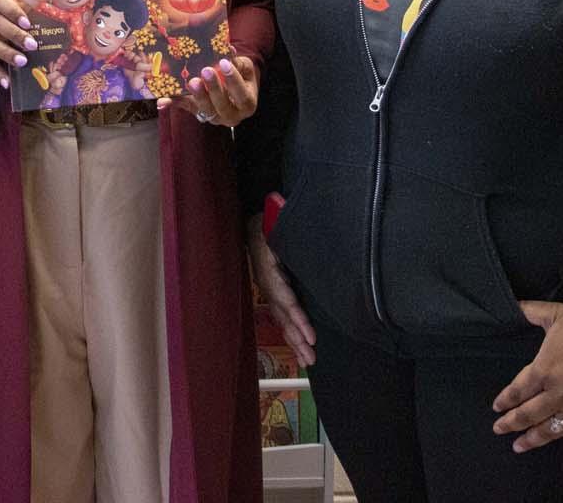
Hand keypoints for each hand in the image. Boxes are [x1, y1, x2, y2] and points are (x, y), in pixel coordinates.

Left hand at [165, 56, 258, 127]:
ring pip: (205, 111)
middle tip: (205, 70)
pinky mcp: (197, 113)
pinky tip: (162, 101)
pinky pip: (185, 108)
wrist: (235, 90)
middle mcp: (232, 115)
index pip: (242, 95)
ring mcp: (214, 117)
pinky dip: (174, 104)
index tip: (223, 62)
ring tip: (191, 81)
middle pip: (223, 106)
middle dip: (214, 88)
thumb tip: (228, 49)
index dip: (234, 80)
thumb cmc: (241, 76)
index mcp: (247, 104)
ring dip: (197, 96)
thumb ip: (237, 62)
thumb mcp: (244, 68)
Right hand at [246, 216, 314, 367]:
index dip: (297, 317)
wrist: (252, 226)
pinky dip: (292, 334)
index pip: (284, 297)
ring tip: (308, 361)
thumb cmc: (265, 221)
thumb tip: (276, 200)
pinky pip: (283, 318)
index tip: (310, 335)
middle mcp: (267, 284)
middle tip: (311, 358)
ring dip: (295, 342)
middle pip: (282, 316)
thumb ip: (276, 213)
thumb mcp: (270, 217)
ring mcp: (270, 291)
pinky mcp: (274, 294)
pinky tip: (301, 350)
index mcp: (267, 268)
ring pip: (282, 320)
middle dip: (296, 338)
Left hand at [491, 302, 562, 453]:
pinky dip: (556, 434)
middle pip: (528, 414)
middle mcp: (556, 392)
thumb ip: (529, 311)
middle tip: (498, 429)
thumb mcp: (552, 313)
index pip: (518, 391)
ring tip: (518, 446)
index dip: (505, 401)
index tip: (497, 407)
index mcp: (543, 370)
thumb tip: (513, 304)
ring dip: (532, 438)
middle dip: (511, 423)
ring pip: (548, 428)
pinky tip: (549, 437)